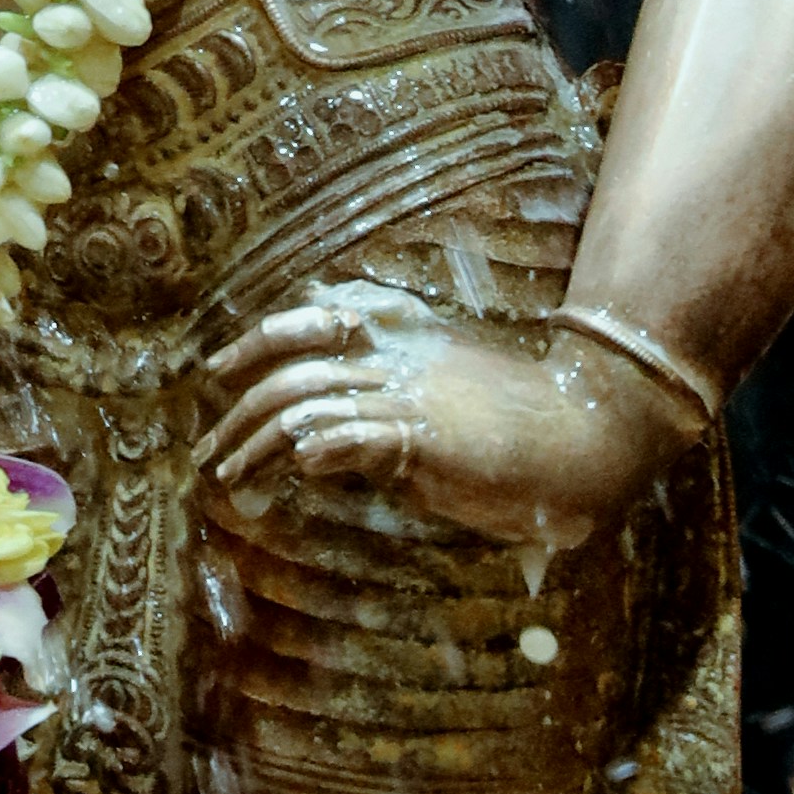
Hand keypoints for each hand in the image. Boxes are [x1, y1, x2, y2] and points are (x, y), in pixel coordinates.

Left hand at [203, 287, 678, 546]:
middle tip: (209, 445)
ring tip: (228, 473)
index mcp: (402, 333)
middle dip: (238, 406)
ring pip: (305, 405)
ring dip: (257, 442)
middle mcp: (395, 355)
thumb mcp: (444, 398)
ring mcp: (406, 393)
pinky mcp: (422, 436)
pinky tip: (296, 466)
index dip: (258, 340)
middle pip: (291, 367)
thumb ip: (389, 407)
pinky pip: (353, 436)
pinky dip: (317, 447)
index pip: (311, 319)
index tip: (221, 368)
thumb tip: (332, 437)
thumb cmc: (518, 423)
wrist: (584, 430)